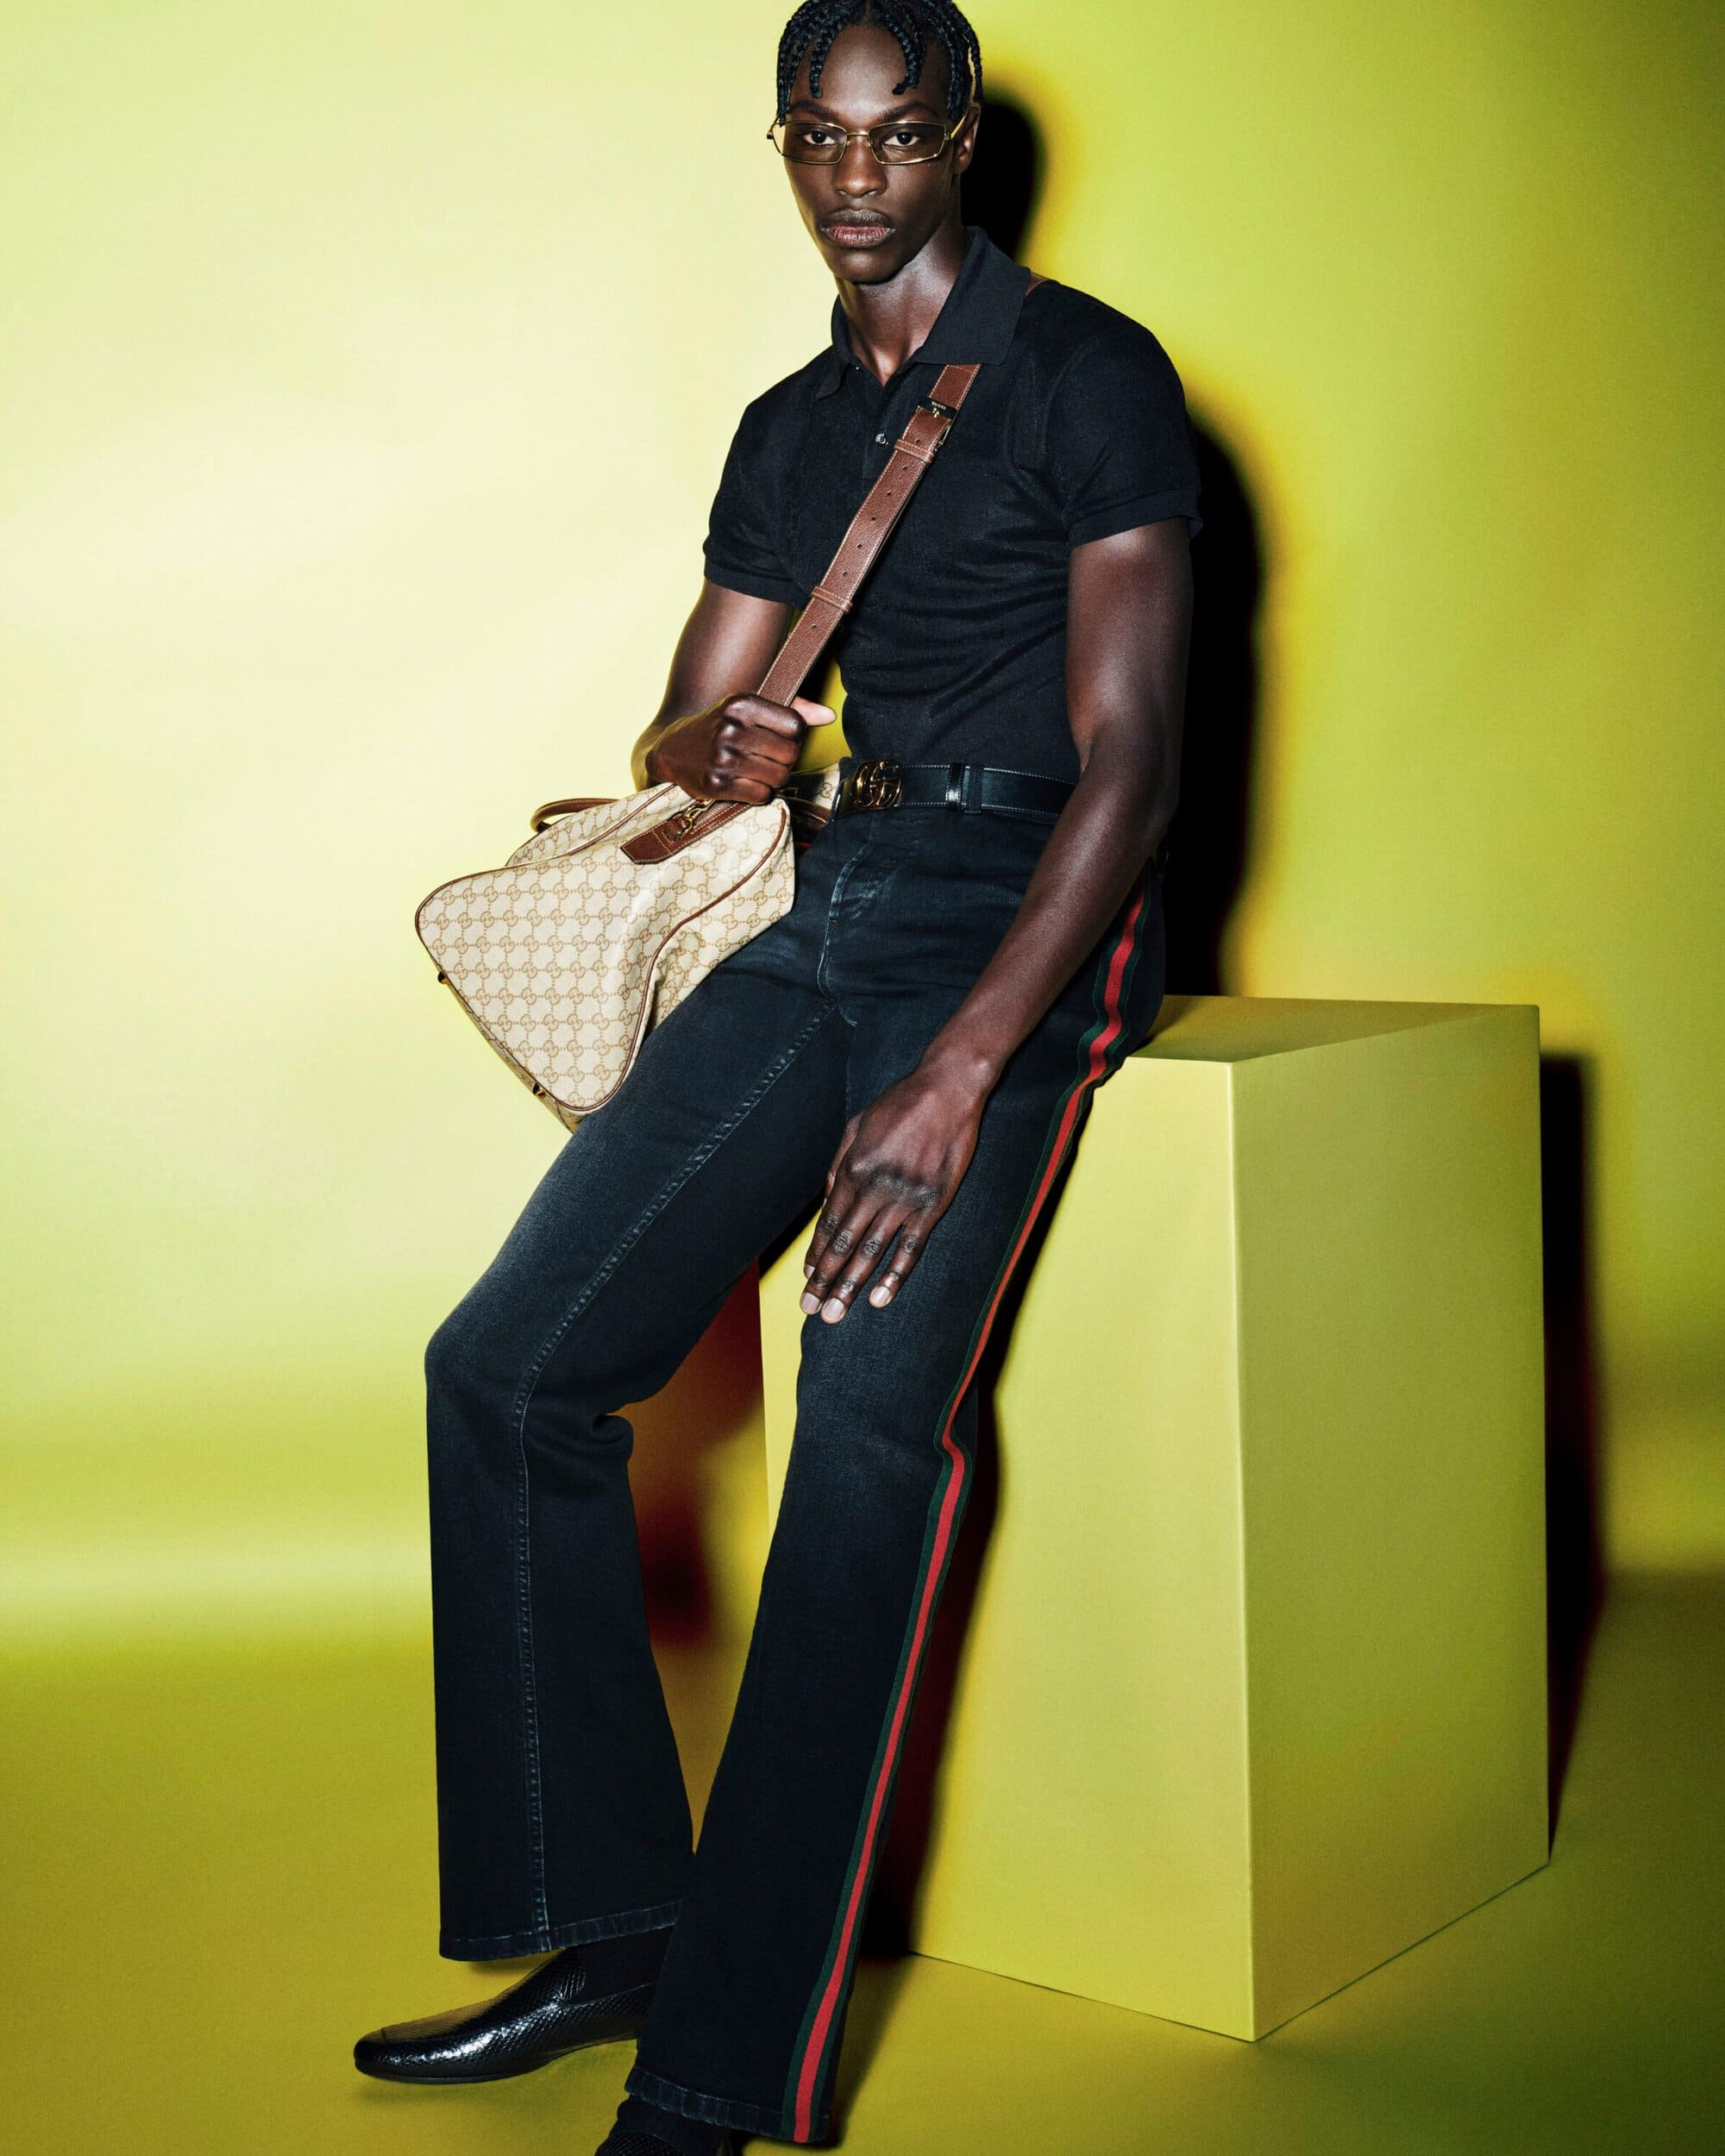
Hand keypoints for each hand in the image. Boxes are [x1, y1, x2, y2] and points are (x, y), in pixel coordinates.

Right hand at [645, 693, 833, 803]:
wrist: (674, 749)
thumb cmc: (721, 726)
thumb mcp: (750, 709)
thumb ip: (792, 710)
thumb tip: (829, 715)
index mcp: (742, 703)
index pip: (795, 725)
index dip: (792, 736)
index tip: (776, 738)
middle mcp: (731, 728)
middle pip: (791, 754)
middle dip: (784, 760)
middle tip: (766, 758)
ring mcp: (722, 758)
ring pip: (780, 777)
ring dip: (773, 778)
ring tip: (756, 770)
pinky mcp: (716, 785)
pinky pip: (762, 796)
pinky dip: (759, 793)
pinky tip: (744, 782)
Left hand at [800, 1061, 988, 1323]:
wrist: (947, 1090)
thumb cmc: (899, 1105)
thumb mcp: (856, 1127)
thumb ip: (838, 1166)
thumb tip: (828, 1202)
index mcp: (853, 1169)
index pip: (829, 1223)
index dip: (817, 1255)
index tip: (807, 1279)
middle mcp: (876, 1188)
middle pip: (846, 1244)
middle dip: (826, 1280)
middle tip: (812, 1310)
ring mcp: (906, 1199)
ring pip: (873, 1251)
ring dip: (851, 1285)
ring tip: (835, 1313)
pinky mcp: (934, 1204)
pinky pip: (911, 1247)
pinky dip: (895, 1275)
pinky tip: (880, 1297)